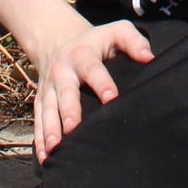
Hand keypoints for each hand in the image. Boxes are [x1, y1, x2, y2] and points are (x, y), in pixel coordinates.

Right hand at [32, 16, 153, 163]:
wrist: (58, 40)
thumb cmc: (97, 41)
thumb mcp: (116, 32)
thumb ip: (134, 42)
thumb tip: (149, 58)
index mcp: (83, 55)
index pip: (93, 70)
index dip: (102, 84)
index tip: (112, 98)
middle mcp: (63, 72)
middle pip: (65, 92)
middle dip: (68, 110)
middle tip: (73, 128)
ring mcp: (49, 87)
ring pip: (47, 109)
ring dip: (50, 129)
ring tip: (55, 149)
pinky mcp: (41, 100)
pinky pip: (38, 120)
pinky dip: (40, 139)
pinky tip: (45, 156)